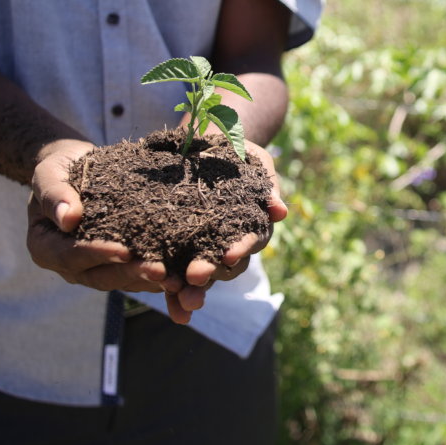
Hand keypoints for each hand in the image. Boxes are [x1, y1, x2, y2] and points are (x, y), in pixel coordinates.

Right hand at [26, 139, 165, 292]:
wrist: (77, 169)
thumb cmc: (60, 169)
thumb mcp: (49, 174)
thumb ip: (54, 194)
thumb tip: (68, 219)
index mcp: (45, 247)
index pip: (70, 256)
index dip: (97, 255)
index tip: (124, 250)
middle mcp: (69, 266)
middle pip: (99, 276)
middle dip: (130, 273)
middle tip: (159, 271)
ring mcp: (93, 269)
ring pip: (122, 281)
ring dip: (148, 281)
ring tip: (176, 280)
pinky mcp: (116, 265)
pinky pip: (136, 276)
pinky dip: (157, 279)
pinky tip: (181, 277)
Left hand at [161, 140, 288, 323]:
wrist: (206, 146)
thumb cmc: (236, 153)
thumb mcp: (255, 162)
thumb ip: (267, 186)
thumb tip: (280, 212)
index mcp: (252, 225)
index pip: (250, 241)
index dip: (241, 248)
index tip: (229, 254)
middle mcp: (230, 244)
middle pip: (225, 266)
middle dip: (211, 272)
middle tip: (196, 277)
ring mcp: (205, 250)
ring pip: (203, 276)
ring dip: (193, 290)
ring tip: (180, 297)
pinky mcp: (179, 251)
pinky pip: (176, 275)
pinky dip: (173, 291)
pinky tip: (165, 299)